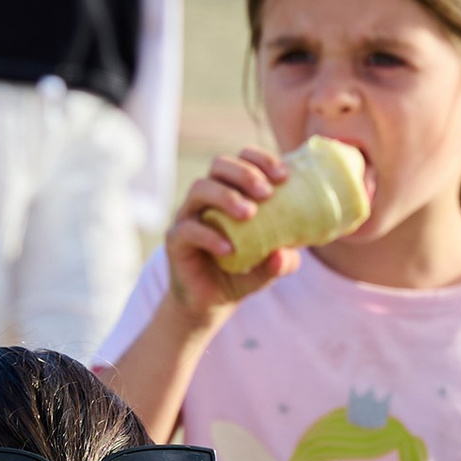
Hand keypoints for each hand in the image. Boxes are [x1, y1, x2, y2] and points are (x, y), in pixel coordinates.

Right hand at [163, 149, 291, 323]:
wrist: (211, 302)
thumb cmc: (243, 273)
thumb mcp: (271, 268)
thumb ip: (284, 261)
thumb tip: (284, 255)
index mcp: (232, 191)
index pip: (243, 159)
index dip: (262, 160)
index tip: (284, 177)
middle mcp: (208, 197)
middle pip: (219, 165)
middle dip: (245, 173)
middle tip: (267, 194)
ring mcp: (189, 215)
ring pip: (200, 188)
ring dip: (226, 196)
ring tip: (249, 214)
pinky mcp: (176, 240)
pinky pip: (188, 229)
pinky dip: (210, 236)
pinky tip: (230, 250)